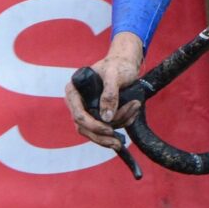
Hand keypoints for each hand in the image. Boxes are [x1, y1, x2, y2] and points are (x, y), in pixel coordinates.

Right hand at [64, 34, 144, 148]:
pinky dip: (121, 124)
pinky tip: (132, 114)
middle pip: (84, 128)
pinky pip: (105, 128)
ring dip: (117, 125)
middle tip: (118, 142)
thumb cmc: (118, 66)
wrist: (125, 65)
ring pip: (96, 131)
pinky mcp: (97, 115)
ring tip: (134, 109)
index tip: (109, 129)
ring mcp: (87, 110)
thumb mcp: (114, 75)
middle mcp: (77, 102)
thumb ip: (110, 93)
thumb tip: (106, 117)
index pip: (78, 115)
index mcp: (74, 90)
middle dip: (103, 136)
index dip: (93, 125)